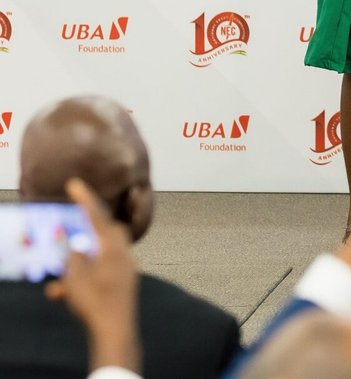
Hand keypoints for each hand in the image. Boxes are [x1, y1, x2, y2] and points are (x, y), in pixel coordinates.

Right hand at [46, 180, 139, 372]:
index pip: (98, 217)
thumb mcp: (76, 277)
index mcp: (115, 248)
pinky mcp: (123, 286)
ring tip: (58, 283)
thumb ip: (75, 257)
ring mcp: (126, 271)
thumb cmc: (95, 303)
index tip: (75, 183)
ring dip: (79, 266)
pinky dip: (84, 281)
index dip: (85, 199)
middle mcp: (125, 255)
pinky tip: (63, 294)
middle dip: (87, 232)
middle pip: (106, 234)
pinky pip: (102, 276)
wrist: (115, 334)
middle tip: (70, 230)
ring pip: (99, 258)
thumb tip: (76, 249)